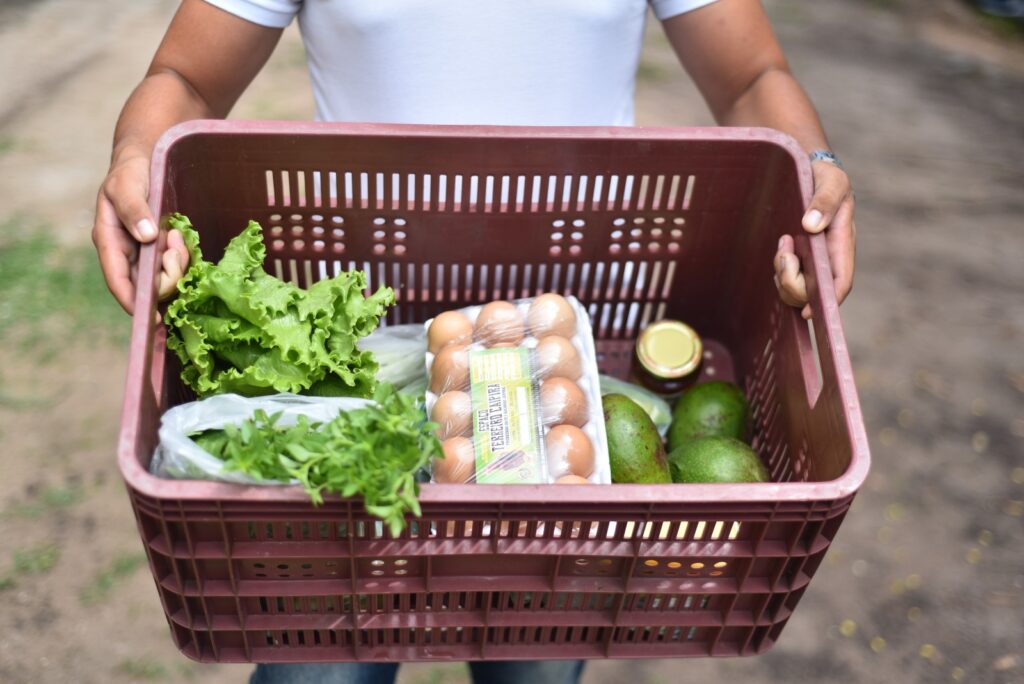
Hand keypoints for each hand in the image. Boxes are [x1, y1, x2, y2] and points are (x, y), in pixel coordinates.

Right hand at [92, 155, 188, 314]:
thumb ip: (134, 209)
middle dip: (166, 277)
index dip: (134, 301)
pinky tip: (181, 239)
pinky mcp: (158, 249)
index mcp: (109, 241)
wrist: (145, 161)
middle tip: (177, 249)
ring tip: (178, 237)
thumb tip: (146, 236)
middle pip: (145, 285)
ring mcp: (142, 253)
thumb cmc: (130, 172)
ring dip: (176, 265)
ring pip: (161, 277)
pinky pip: (173, 265)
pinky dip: (181, 258)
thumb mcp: (127, 185)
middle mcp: (125, 253)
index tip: (153, 318)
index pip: (118, 280)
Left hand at [774, 160, 855, 318]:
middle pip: (813, 292)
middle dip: (792, 280)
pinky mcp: (800, 257)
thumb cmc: (825, 176)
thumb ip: (824, 201)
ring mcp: (814, 260)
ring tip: (783, 245)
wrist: (811, 169)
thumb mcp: (831, 181)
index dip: (827, 300)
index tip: (808, 312)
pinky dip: (780, 271)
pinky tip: (781, 251)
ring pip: (798, 289)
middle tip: (784, 252)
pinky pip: (788, 278)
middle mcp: (830, 257)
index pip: (841, 281)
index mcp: (843, 243)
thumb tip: (811, 225)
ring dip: (784, 274)